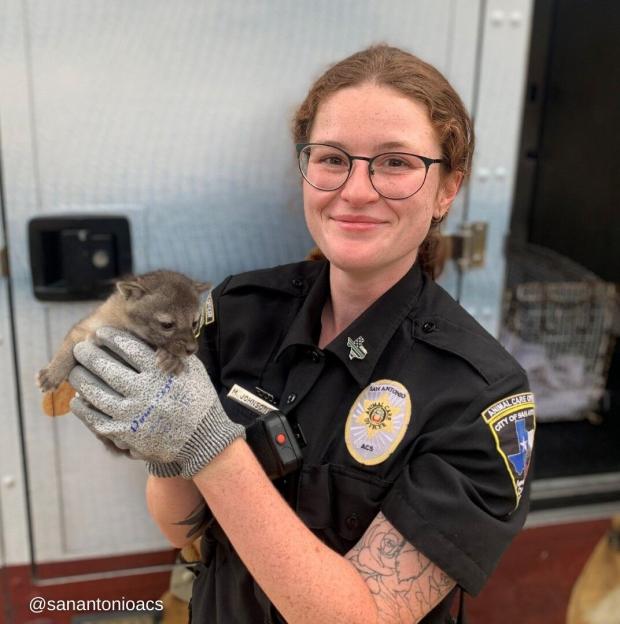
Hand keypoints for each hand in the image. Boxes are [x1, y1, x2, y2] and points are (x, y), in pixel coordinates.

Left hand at [68, 327, 244, 478]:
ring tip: (76, 371)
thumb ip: (172, 354)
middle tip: (80, 348)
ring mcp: (133, 415)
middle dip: (89, 355)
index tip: (100, 332)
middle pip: (106, 368)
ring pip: (96, 393)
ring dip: (81, 379)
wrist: (203, 437)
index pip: (128, 348)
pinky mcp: (126, 434)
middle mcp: (145, 392)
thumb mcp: (193, 370)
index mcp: (161, 373)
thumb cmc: (197, 399)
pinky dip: (83, 408)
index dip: (111, 338)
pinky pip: (96, 419)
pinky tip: (78, 399)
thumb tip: (150, 335)